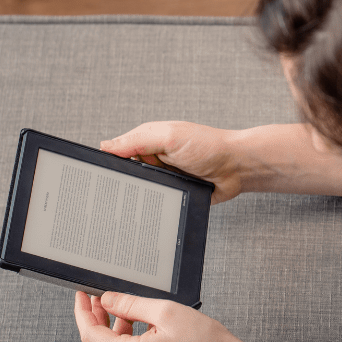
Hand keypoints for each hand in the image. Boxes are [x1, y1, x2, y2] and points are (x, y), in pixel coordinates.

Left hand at [73, 291, 304, 341]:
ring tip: (121, 305)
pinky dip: (126, 336)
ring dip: (112, 326)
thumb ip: (132, 304)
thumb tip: (108, 298)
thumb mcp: (167, 312)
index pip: (90, 334)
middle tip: (99, 295)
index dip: (82, 311)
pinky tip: (139, 321)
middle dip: (95, 316)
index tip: (81, 294)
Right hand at [101, 122, 242, 203]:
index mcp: (149, 140)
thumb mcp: (169, 136)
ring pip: (142, 191)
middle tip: (135, 184)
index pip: (119, 151)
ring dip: (146, 193)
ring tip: (158, 190)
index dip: (111, 162)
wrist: (237, 168)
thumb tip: (106, 145)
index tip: (103, 172)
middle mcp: (154, 159)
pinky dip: (158, 204)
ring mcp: (164, 177)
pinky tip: (162, 204)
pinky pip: (158, 203)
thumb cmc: (209, 146)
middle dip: (130, 181)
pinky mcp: (174, 194)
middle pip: (129, 174)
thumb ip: (137, 140)